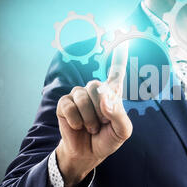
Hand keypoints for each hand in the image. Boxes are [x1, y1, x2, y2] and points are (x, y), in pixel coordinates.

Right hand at [55, 44, 131, 186]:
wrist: (89, 153)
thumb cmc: (108, 139)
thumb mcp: (123, 131)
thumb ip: (119, 115)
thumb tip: (104, 99)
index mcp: (113, 93)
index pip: (116, 71)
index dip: (118, 54)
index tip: (121, 33)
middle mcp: (95, 90)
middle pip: (98, 86)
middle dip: (101, 111)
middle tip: (101, 124)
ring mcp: (78, 95)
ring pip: (83, 98)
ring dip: (89, 119)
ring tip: (90, 128)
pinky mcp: (64, 103)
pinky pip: (69, 106)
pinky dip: (76, 121)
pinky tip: (77, 126)